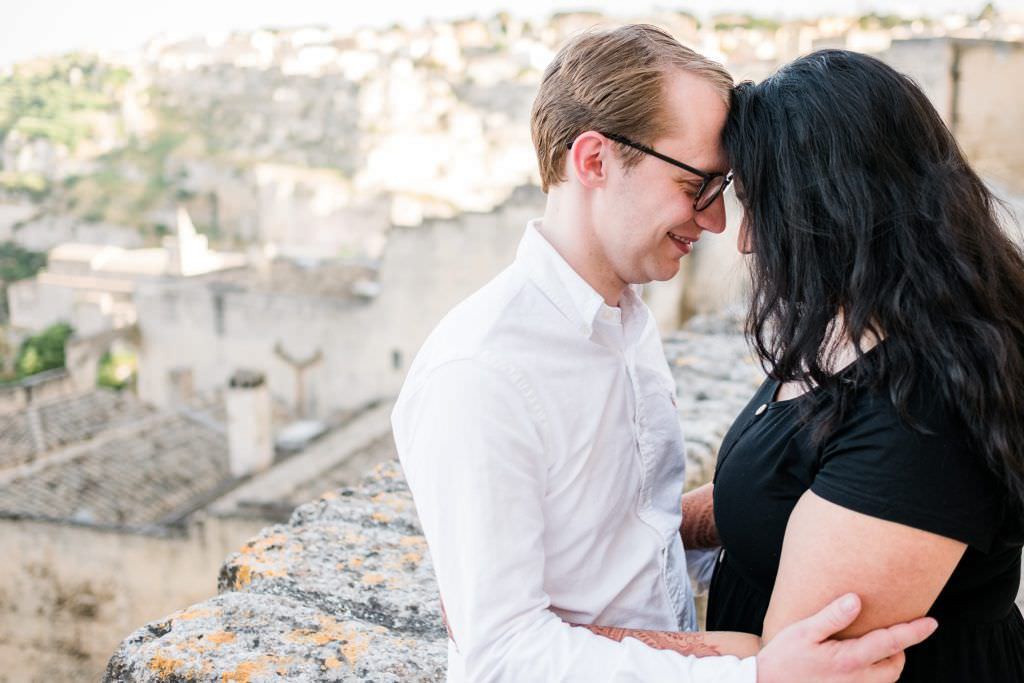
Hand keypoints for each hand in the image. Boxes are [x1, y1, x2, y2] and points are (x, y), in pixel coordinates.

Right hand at [756, 593, 937, 682]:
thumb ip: (832, 617)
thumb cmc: (783, 657)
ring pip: (885, 680)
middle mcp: (857, 680)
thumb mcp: (804, 631)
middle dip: (899, 650)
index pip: (891, 643)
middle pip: (894, 666)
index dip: (913, 632)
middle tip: (888, 632)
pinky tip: (859, 663)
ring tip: (874, 646)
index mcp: (849, 660)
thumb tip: (856, 600)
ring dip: (887, 663)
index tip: (932, 622)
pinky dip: (874, 674)